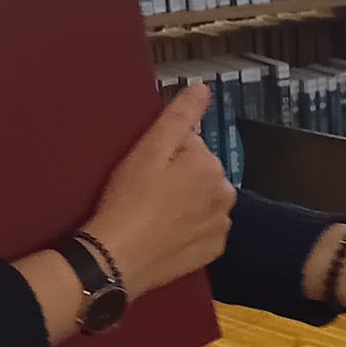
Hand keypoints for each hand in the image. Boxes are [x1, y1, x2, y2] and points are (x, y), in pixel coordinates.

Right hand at [86, 82, 234, 298]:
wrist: (118, 258)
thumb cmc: (128, 199)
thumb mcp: (149, 150)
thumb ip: (179, 117)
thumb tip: (203, 88)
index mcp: (212, 165)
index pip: (191, 145)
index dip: (165, 154)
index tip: (145, 169)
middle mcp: (226, 194)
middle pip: (201, 173)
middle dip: (180, 177)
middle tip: (146, 191)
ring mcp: (222, 225)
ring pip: (204, 201)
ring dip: (187, 202)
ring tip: (154, 213)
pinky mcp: (213, 251)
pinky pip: (203, 229)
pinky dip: (189, 228)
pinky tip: (166, 233)